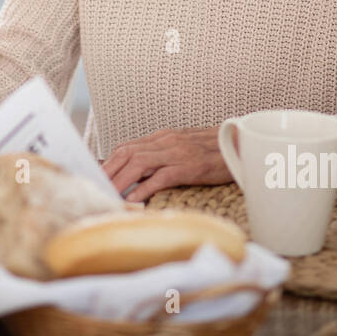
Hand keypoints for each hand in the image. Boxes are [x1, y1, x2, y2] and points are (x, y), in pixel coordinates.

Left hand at [101, 127, 232, 202]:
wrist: (242, 145)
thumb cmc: (214, 151)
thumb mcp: (183, 147)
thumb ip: (162, 155)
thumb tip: (139, 174)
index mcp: (163, 137)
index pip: (127, 147)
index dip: (109, 162)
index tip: (95, 176)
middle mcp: (166, 141)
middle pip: (127, 153)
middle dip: (108, 171)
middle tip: (95, 187)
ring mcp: (178, 153)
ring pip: (139, 163)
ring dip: (121, 179)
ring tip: (109, 194)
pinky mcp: (190, 166)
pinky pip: (162, 176)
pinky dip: (144, 187)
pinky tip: (134, 198)